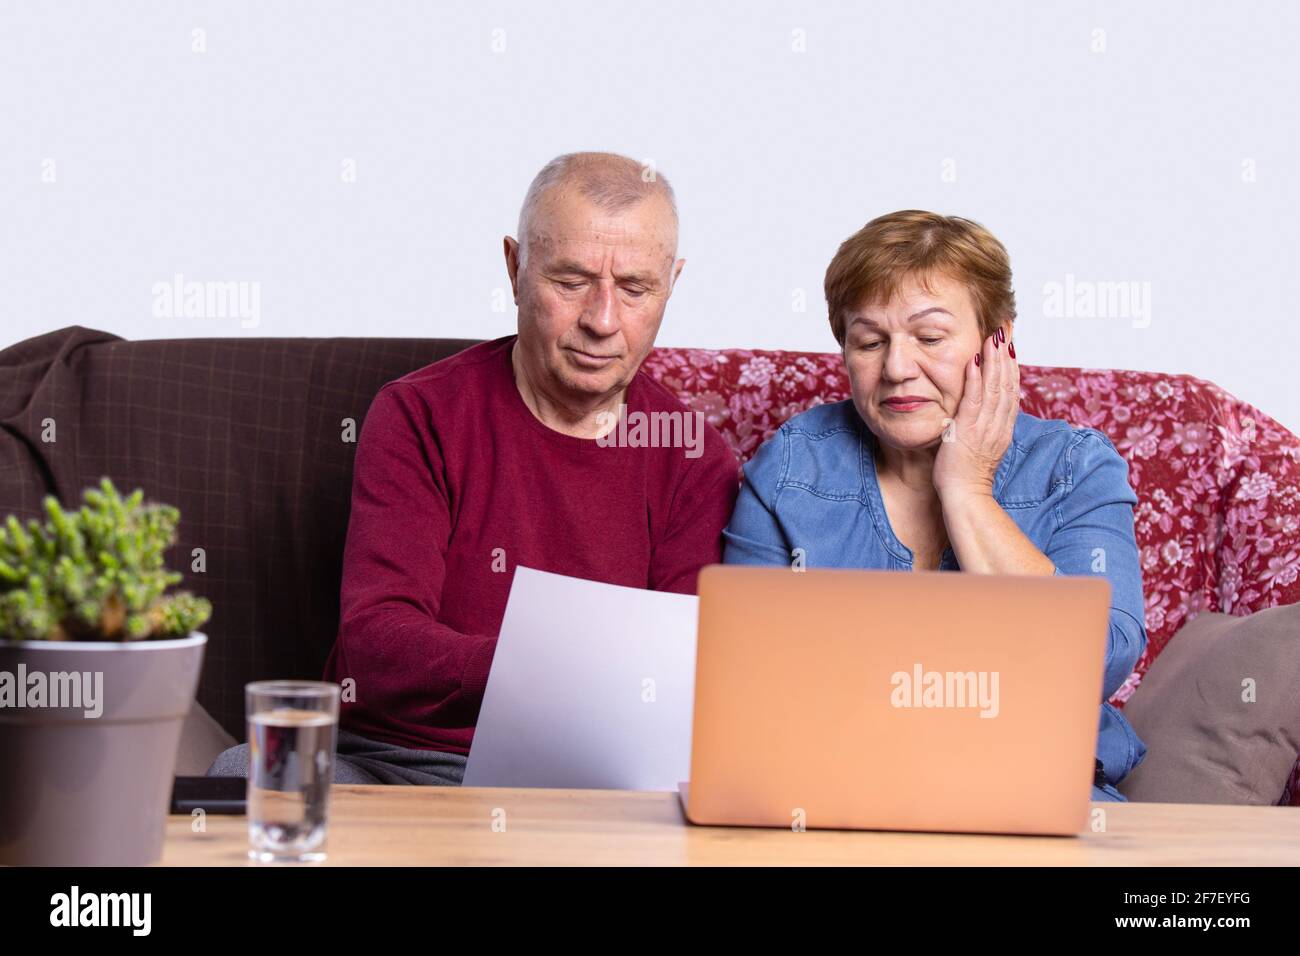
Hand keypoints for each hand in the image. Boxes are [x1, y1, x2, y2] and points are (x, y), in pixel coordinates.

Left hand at [932, 324, 1018, 502]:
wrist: (964, 497)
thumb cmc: (965, 475)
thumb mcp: (980, 446)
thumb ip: (983, 427)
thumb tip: (981, 412)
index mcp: (1003, 427)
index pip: (1010, 389)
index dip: (1011, 364)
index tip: (1009, 343)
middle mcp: (999, 424)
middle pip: (1007, 382)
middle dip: (1006, 354)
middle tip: (1006, 328)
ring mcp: (985, 427)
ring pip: (995, 388)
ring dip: (994, 360)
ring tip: (993, 336)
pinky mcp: (968, 431)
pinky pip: (974, 401)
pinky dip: (976, 380)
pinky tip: (975, 362)